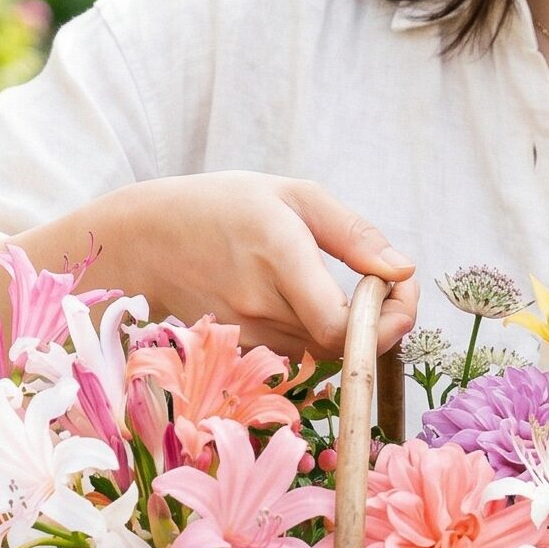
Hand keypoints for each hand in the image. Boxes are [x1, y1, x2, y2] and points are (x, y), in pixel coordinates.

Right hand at [92, 172, 418, 362]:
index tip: (401, 295)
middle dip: (378, 322)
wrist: (144, 240)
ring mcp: (244, 334)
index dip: (384, 325)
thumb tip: (403, 271)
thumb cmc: (223, 206)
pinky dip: (315, 333)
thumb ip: (354, 234)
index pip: (340, 326)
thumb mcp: (293, 195)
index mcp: (277, 255)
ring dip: (348, 329)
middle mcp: (259, 304)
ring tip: (344, 288)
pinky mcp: (237, 350)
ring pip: (321, 352)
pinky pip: (295, 352)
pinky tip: (306, 300)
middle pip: (340, 344)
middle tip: (386, 288)